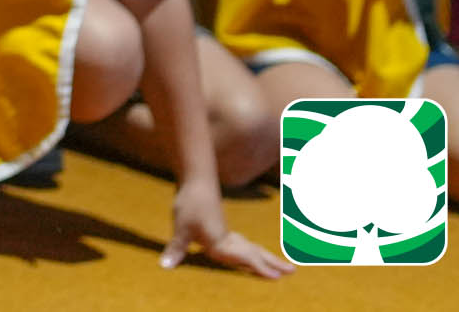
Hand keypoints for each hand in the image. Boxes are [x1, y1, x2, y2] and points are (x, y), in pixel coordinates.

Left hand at [162, 177, 291, 277]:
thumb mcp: (180, 228)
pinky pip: (243, 244)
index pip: (242, 258)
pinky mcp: (223, 227)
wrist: (196, 180)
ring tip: (284, 266)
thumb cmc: (189, 204)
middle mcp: (228, 238)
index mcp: (220, 242)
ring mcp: (227, 232)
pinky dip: (253, 251)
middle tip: (293, 272)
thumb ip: (176, 248)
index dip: (259, 268)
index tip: (276, 277)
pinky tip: (254, 253)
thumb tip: (165, 266)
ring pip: (251, 248)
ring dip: (266, 257)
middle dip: (271, 264)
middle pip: (253, 254)